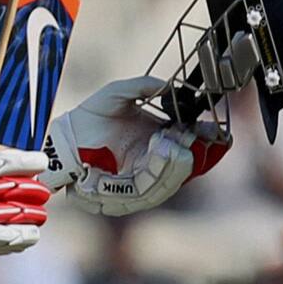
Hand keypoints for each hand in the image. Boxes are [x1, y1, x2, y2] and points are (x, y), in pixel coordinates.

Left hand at [41, 76, 231, 215]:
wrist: (65, 134)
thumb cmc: (91, 115)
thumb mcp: (118, 94)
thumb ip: (143, 86)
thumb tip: (169, 85)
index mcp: (158, 145)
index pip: (191, 151)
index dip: (207, 145)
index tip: (217, 133)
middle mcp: (151, 168)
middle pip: (182, 172)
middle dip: (187, 156)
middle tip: (186, 138)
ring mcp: (138, 185)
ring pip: (164, 185)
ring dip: (170, 166)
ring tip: (168, 143)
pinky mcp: (121, 198)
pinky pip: (143, 193)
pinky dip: (153, 174)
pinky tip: (155, 153)